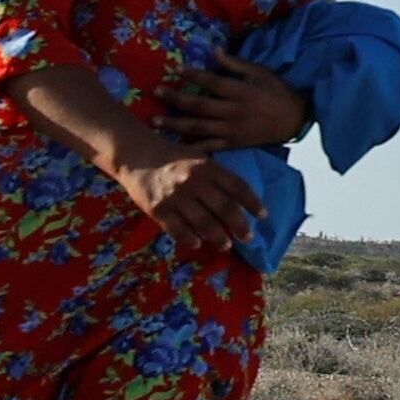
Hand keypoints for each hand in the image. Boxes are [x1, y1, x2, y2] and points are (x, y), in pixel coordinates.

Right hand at [116, 150, 264, 250]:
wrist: (136, 154)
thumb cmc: (173, 156)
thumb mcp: (200, 157)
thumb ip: (218, 174)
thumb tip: (239, 198)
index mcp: (208, 167)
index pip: (238, 187)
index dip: (253, 203)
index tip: (263, 216)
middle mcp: (195, 182)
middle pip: (225, 209)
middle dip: (240, 226)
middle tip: (248, 237)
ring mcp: (176, 197)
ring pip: (204, 223)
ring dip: (218, 238)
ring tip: (226, 245)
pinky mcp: (158, 209)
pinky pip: (178, 230)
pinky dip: (190, 239)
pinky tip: (198, 243)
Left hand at [166, 52, 309, 149]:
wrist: (294, 120)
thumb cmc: (276, 91)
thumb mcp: (260, 73)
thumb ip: (235, 64)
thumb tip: (213, 50)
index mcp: (241, 91)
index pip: (213, 82)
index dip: (194, 75)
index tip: (176, 68)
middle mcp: (233, 111)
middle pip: (200, 105)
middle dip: (176, 98)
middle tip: (157, 91)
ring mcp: (231, 130)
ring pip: (198, 127)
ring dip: (175, 123)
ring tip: (155, 120)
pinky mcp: (232, 144)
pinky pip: (209, 146)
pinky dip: (191, 146)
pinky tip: (174, 144)